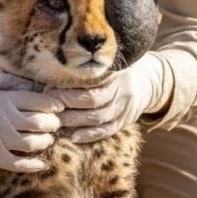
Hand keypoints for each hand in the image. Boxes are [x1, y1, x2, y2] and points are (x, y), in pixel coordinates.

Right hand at [0, 86, 62, 170]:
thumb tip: (23, 79)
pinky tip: (42, 163)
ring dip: (45, 141)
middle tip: (56, 123)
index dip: (52, 104)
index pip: (37, 101)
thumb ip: (3, 80)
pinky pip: (19, 164)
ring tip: (48, 139)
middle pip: (40, 122)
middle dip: (52, 123)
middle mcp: (5, 120)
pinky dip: (33, 165)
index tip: (59, 106)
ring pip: (33, 144)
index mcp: (3, 99)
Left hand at [52, 53, 171, 143]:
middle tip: (48, 107)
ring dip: (75, 122)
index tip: (49, 88)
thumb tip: (59, 60)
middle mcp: (121, 90)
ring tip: (56, 123)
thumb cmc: (120, 67)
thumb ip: (91, 62)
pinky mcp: (125, 121)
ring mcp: (124, 107)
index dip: (69, 88)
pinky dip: (90, 135)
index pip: (89, 82)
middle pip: (92, 101)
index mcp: (115, 73)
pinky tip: (74, 137)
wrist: (149, 79)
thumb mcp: (110, 60)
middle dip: (68, 105)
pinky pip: (107, 131)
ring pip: (98, 118)